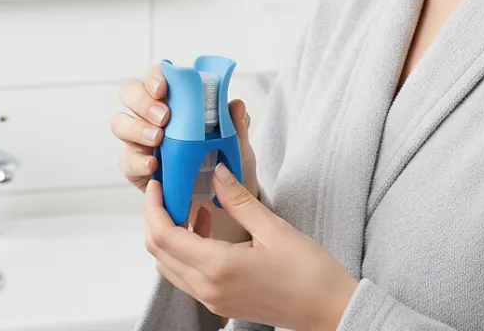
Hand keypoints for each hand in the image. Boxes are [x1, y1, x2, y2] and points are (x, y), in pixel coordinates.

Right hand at [113, 64, 258, 232]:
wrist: (220, 199)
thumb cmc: (223, 161)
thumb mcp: (235, 144)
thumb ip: (235, 124)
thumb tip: (237, 105)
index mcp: (174, 99)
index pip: (156, 76)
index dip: (155, 78)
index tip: (163, 89)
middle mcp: (151, 114)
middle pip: (130, 94)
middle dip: (143, 102)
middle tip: (164, 117)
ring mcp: (140, 139)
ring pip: (121, 123)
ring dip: (136, 128)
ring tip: (158, 139)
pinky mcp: (135, 166)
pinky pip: (127, 160)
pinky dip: (138, 161)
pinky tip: (152, 164)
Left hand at [144, 161, 358, 329]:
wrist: (329, 310)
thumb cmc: (309, 273)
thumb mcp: (273, 227)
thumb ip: (238, 199)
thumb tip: (216, 171)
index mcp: (218, 267)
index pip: (164, 236)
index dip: (154, 207)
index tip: (158, 184)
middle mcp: (208, 289)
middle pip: (159, 252)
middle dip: (157, 218)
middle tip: (169, 190)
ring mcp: (213, 299)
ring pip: (170, 265)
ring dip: (170, 234)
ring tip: (192, 204)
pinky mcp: (220, 302)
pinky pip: (187, 275)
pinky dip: (185, 249)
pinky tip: (208, 226)